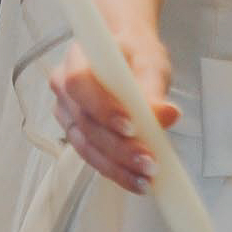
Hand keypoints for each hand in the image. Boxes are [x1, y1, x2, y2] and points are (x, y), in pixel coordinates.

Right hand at [49, 35, 178, 194]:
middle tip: (149, 163)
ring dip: (116, 166)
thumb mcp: (149, 61)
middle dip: (118, 148)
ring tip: (146, 179)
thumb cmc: (135, 50)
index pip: (80, 84)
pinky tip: (137, 181)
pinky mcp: (75, 131)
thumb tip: (168, 115)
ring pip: (85, 145)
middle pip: (85, 122)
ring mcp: (66, 111)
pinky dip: (114, 170)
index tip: (132, 127)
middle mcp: (63, 85)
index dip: (102, 108)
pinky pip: (90, 155)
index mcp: (78, 57)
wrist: (125, 50)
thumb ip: (154, 89)